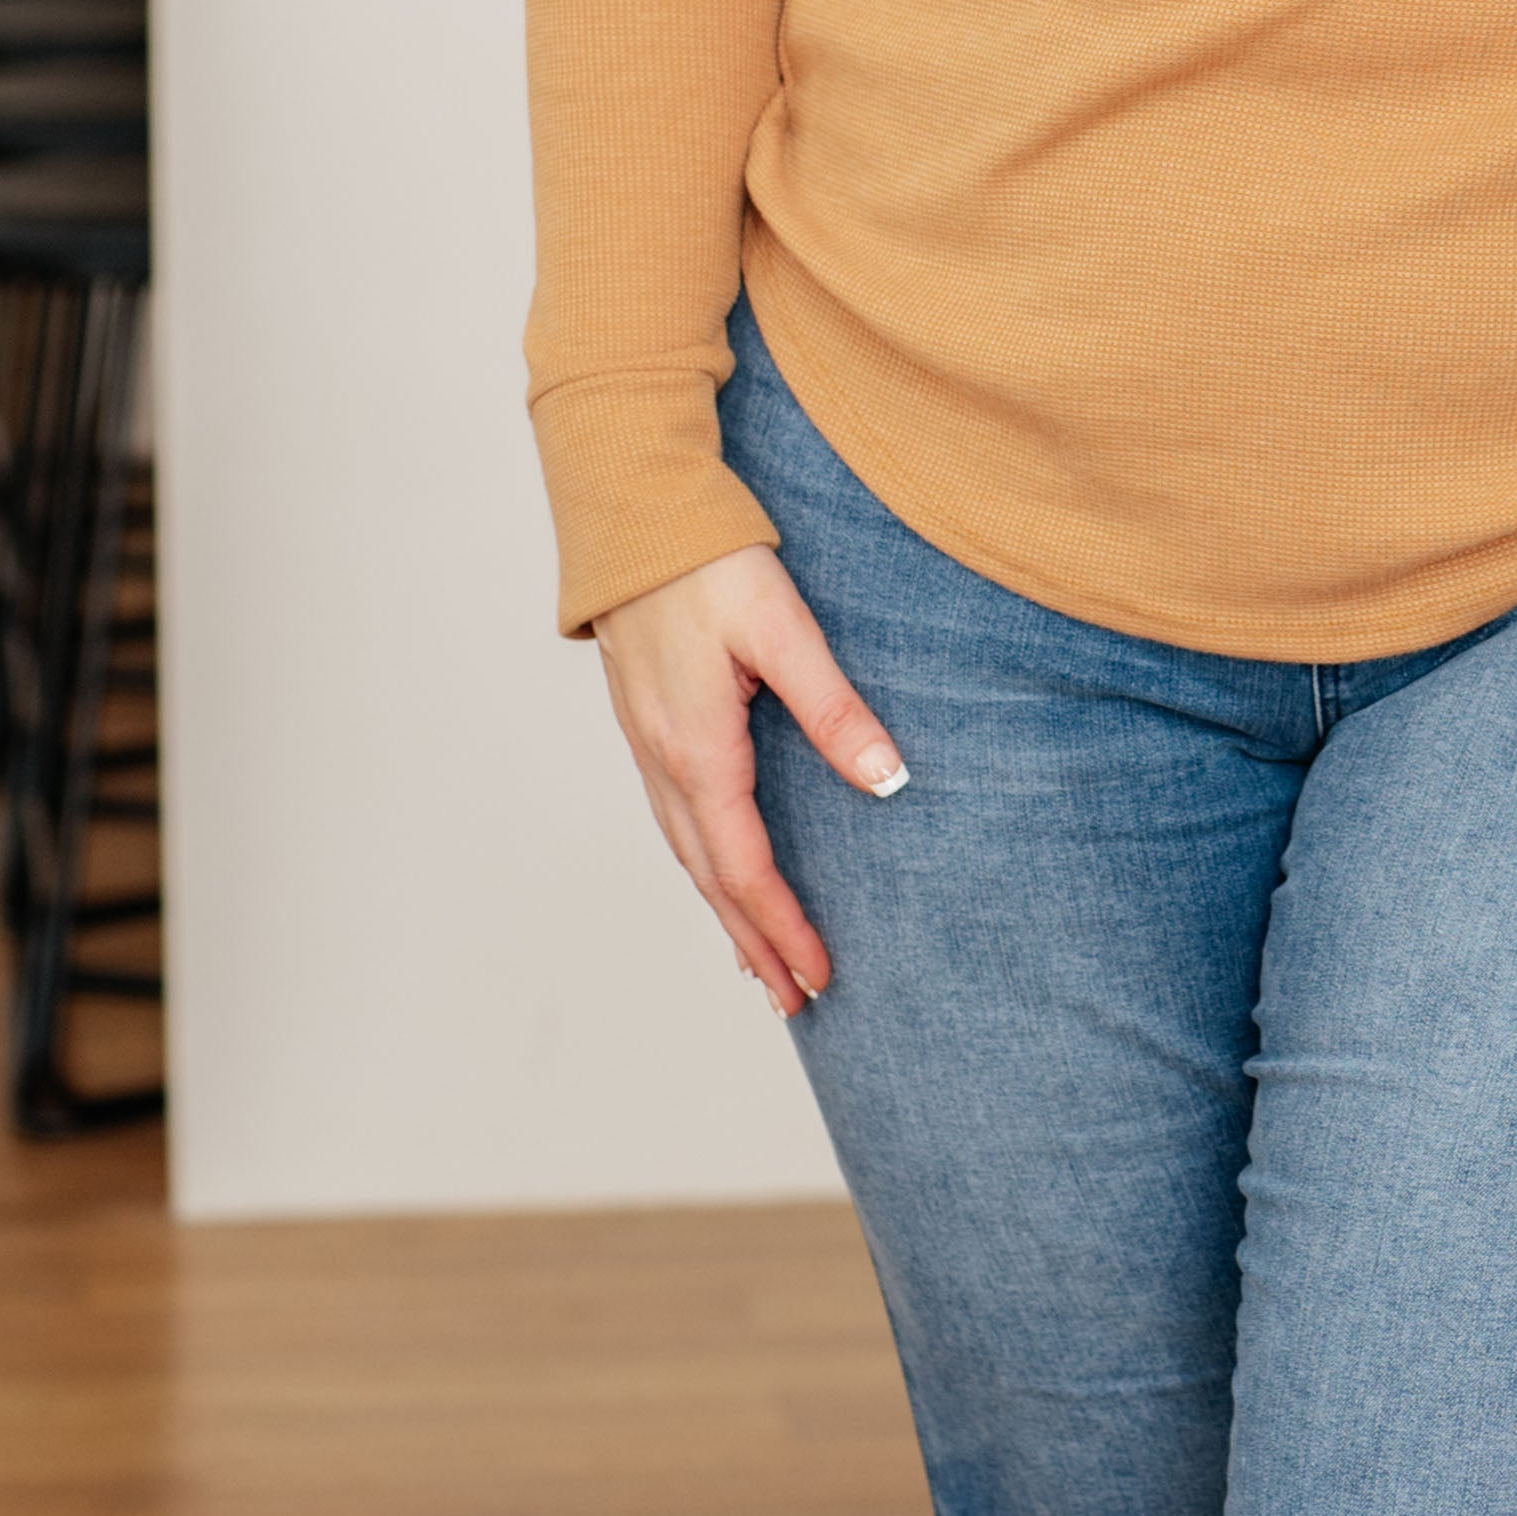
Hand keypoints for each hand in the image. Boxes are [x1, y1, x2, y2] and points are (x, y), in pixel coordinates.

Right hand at [592, 543, 905, 1019]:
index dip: (784, 928)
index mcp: (698, 749)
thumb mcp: (782, 628)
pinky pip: (675, 822)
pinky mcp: (647, 726)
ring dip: (725, 915)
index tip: (821, 979)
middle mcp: (663, 761)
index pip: (746, 868)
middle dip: (755, 945)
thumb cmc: (708, 560)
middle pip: (712, 879)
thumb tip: (886, 780)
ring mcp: (647, 746)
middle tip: (796, 1004)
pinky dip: (702, 868)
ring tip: (759, 966)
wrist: (630, 511)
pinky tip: (720, 877)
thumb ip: (833, 707)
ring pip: (688, 855)